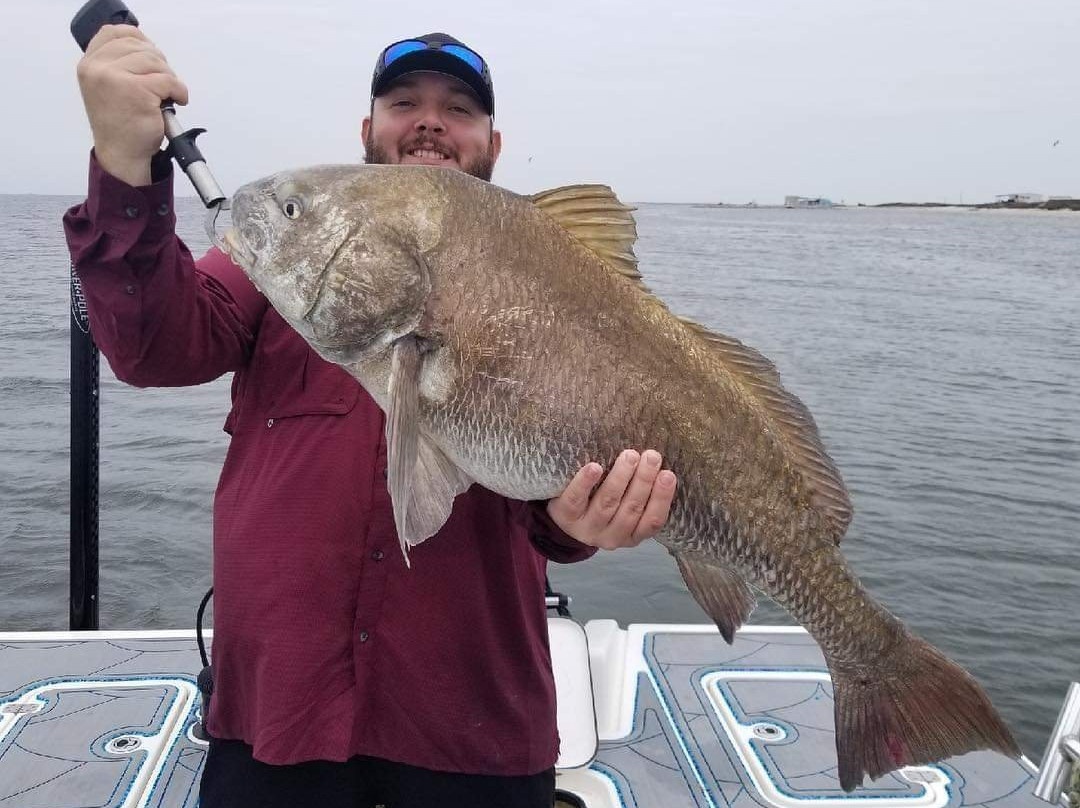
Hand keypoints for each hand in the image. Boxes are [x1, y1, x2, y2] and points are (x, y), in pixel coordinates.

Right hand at [76, 25, 188, 185]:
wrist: (122, 155)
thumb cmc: (120, 123)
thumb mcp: (108, 86)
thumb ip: (117, 64)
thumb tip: (146, 47)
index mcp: (89, 64)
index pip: (116, 32)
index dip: (139, 40)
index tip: (151, 56)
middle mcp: (97, 68)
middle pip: (140, 46)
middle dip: (158, 63)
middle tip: (161, 84)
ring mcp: (115, 78)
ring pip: (156, 61)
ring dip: (169, 78)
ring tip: (166, 95)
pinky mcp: (137, 91)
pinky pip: (169, 81)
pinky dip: (179, 91)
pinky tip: (176, 101)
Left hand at [547, 449, 676, 549]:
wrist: (564, 516)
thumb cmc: (601, 503)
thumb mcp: (624, 507)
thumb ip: (639, 492)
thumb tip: (658, 462)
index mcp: (632, 535)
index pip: (652, 521)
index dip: (662, 499)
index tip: (668, 474)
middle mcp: (611, 536)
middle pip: (631, 509)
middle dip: (644, 481)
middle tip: (652, 456)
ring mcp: (587, 528)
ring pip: (607, 503)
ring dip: (620, 478)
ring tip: (630, 456)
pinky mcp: (566, 516)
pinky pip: (576, 499)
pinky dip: (586, 483)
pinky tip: (594, 467)